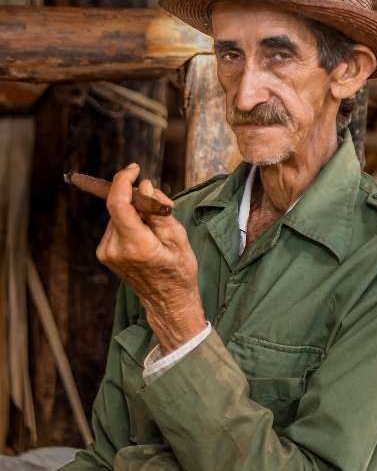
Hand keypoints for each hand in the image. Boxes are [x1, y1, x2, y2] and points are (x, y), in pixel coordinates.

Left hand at [96, 163, 206, 352]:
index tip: (135, 168)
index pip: (118, 204)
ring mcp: (107, 253)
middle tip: (164, 207)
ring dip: (136, 210)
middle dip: (140, 198)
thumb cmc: (179, 270)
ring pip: (118, 214)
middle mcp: (115, 249)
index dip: (123, 180)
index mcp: (136, 245)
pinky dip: (130, 221)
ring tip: (158, 226)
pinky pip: (116, 224)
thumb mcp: (178, 237)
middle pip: (120, 206)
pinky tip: (146, 233)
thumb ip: (158, 210)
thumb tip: (144, 185)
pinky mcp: (105, 253)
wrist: (168, 302)